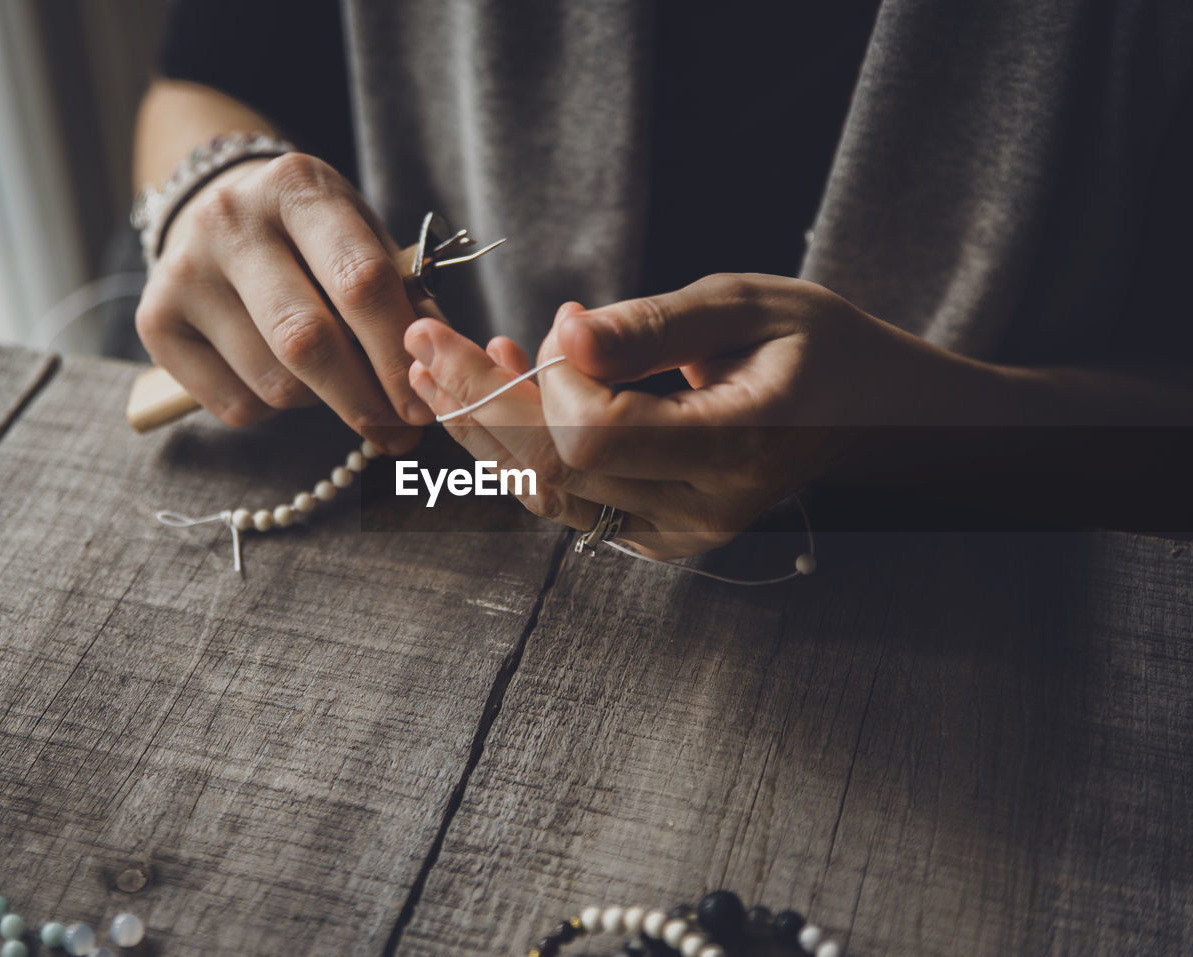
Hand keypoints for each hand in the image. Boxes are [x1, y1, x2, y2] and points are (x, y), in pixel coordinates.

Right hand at [135, 152, 432, 452]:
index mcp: (299, 188)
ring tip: (332, 381)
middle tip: (398, 434)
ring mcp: (184, 270)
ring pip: (275, 382)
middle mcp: (232, 220)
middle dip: (363, 401)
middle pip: (308, 340)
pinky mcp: (154, 321)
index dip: (397, 353)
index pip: (359, 280)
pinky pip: (234, 403)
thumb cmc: (313, 238)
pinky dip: (271, 409)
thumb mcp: (364, 240)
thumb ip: (405, 297)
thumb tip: (435, 367)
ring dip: (319, 401)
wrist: (217, 211)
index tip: (424, 404)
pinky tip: (278, 375)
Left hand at [404, 273, 1004, 556]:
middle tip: (422, 337)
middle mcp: (700, 511)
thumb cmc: (819, 348)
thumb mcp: (747, 306)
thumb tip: (561, 339)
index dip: (551, 382)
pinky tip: (499, 388)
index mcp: (735, 449)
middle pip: (552, 471)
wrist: (869, 414)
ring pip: (546, 493)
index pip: (595, 437)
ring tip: (436, 361)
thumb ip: (651, 327)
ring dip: (481, 428)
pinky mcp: (652, 533)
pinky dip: (518, 447)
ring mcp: (674, 535)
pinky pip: (565, 498)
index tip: (564, 324)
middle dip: (476, 402)